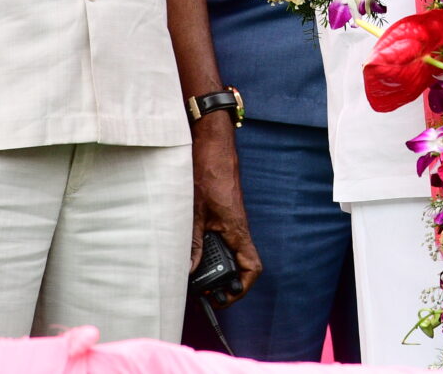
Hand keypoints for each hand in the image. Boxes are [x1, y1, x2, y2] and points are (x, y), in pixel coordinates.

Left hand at [191, 122, 260, 307]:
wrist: (213, 145)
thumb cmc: (208, 172)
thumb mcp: (195, 211)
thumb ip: (194, 241)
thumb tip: (190, 269)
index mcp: (236, 229)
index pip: (252, 267)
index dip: (243, 286)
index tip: (226, 296)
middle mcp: (237, 228)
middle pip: (241, 265)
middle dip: (227, 282)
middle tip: (206, 292)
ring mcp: (231, 221)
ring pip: (231, 253)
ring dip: (218, 267)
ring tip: (197, 277)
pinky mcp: (224, 214)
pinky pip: (224, 239)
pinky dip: (212, 251)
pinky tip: (195, 253)